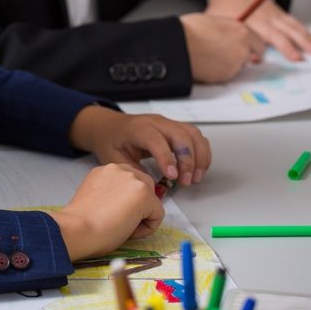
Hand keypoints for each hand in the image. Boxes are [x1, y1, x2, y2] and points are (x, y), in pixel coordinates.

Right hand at [51, 163, 163, 261]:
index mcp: (105, 169)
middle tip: (119, 221)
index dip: (125, 203)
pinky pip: (158, 214)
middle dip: (138, 207)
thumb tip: (127, 205)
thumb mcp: (96, 197)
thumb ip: (112, 193)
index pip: (129, 184)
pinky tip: (129, 230)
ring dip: (143, 216)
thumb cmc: (81, 221)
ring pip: (153, 201)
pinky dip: (148, 227)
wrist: (77, 229)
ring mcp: (133, 179)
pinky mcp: (144, 194)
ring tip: (123, 226)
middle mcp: (120, 168)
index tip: (110, 214)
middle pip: (145, 188)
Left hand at [69, 105, 211, 185]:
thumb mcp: (113, 159)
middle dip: (188, 160)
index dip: (166, 158)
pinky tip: (198, 169)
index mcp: (137, 129)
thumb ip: (133, 172)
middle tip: (186, 181)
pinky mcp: (176, 127)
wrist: (109, 125)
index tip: (172, 177)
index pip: (156, 140)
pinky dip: (202, 152)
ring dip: (199, 157)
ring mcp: (168, 123)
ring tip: (194, 178)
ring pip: (193, 134)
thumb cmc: (111, 141)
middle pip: (180, 135)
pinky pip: (195, 136)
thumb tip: (152, 187)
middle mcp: (156, 122)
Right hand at [180, 12, 263, 81]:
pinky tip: (204, 64)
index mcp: (242, 32)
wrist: (176, 46)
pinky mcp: (224, 77)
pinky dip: (216, 71)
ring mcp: (234, 65)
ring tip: (207, 56)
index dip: (250, 47)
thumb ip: (229, 30)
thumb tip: (229, 35)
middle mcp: (242, 49)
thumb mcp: (214, 21)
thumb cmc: (189, 30)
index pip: (258, 44)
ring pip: (235, 67)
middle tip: (222, 53)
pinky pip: (223, 75)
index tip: (248, 50)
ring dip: (226, 64)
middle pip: (247, 56)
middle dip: (238, 56)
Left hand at [205, 0, 310, 61]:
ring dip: (308, 37)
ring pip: (294, 25)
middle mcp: (266, 16)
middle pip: (287, 30)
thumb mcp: (218, 22)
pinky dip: (306, 31)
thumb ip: (227, 38)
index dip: (284, 46)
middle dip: (301, 42)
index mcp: (252, 19)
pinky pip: (295, 22)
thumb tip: (241, 57)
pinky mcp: (280, 13)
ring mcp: (275, 13)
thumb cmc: (224, 9)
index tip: (295, 57)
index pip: (271, 34)